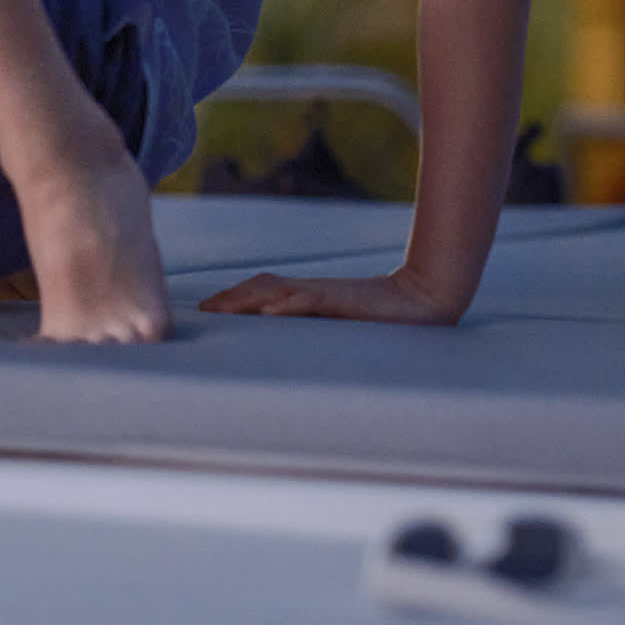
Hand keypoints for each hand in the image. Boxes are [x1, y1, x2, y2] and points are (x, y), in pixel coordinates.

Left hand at [197, 268, 469, 325]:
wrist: (421, 300)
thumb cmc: (382, 318)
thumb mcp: (341, 325)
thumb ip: (317, 327)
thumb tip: (288, 338)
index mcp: (309, 296)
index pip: (262, 290)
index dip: (234, 297)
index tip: (207, 310)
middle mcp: (311, 290)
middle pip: (261, 286)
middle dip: (230, 298)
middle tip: (203, 310)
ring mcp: (325, 293)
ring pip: (277, 290)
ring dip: (247, 299)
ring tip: (220, 309)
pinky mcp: (342, 300)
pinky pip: (310, 299)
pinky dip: (288, 304)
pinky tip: (269, 313)